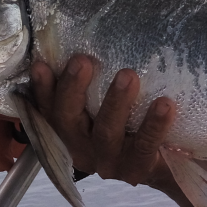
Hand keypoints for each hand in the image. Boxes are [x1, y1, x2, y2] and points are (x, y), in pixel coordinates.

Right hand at [30, 55, 174, 185]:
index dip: (42, 89)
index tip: (40, 65)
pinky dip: (154, 124)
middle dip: (73, 88)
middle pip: (69, 120)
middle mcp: (83, 148)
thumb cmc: (134, 126)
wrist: (166, 166)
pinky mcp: (137, 168)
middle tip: (82, 60)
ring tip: (127, 75)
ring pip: (106, 131)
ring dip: (115, 102)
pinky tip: (165, 104)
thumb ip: (98, 84)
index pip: (50, 109)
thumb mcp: (111, 107)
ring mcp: (108, 161)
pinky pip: (144, 145)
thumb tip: (99, 38)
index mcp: (71, 132)